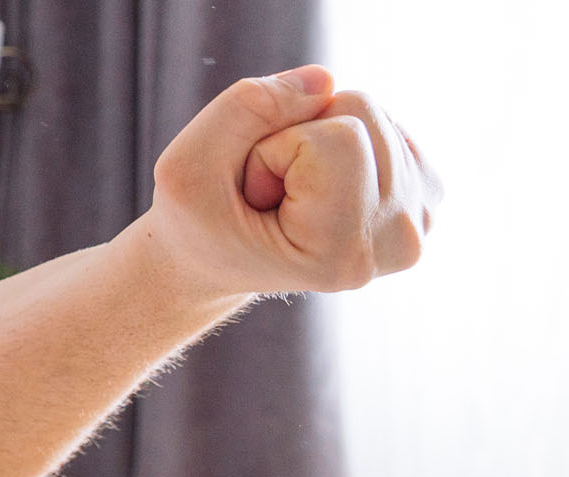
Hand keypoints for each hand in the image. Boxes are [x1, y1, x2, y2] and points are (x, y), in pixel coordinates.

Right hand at [135, 65, 442, 297]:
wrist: (215, 263)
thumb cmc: (195, 225)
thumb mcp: (187, 167)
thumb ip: (245, 109)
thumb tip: (324, 78)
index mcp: (346, 253)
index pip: (339, 137)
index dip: (274, 148)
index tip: (253, 198)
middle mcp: (402, 241)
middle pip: (361, 111)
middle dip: (297, 136)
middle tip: (268, 193)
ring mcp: (420, 218)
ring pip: (370, 109)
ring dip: (314, 137)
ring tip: (288, 192)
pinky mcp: (425, 194)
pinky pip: (380, 118)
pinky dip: (339, 137)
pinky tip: (317, 183)